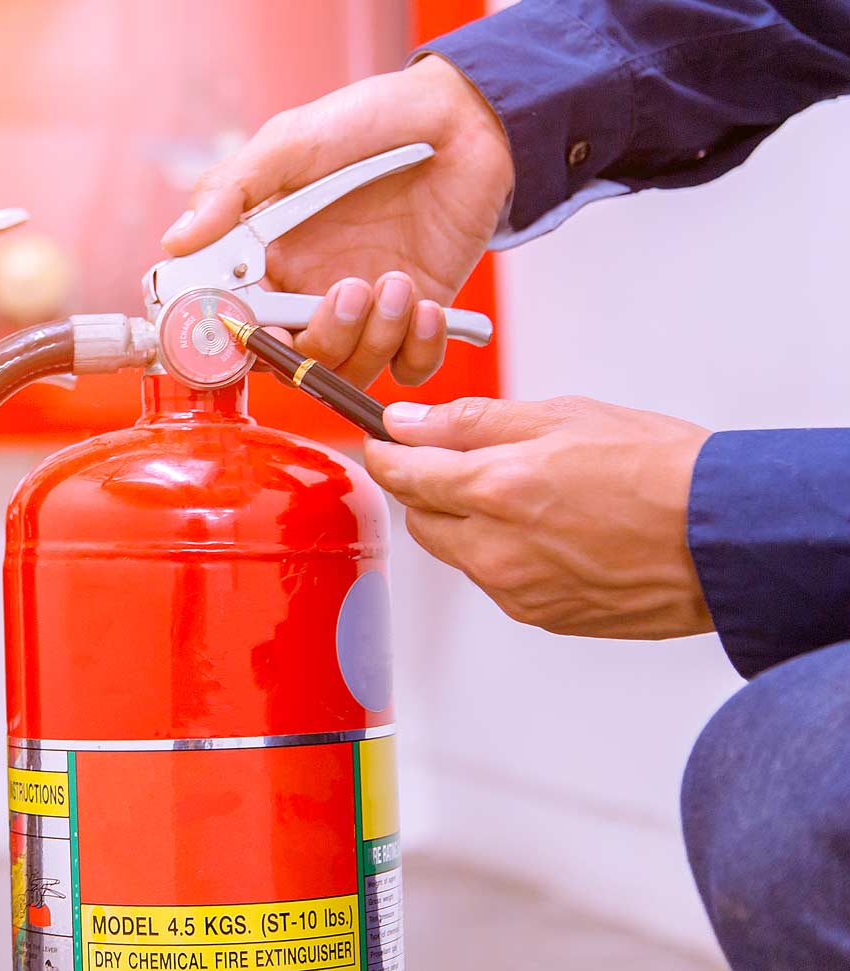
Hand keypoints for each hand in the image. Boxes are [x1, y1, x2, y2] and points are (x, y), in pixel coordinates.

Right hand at [161, 56, 512, 387]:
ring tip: (396, 284)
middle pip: (293, 363)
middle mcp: (308, 293)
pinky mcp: (415, 317)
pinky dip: (418, 350)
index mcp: (266, 261)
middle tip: (345, 293)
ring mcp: (362, 311)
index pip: (234, 324)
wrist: (462, 117)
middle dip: (319, 343)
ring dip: (373, 338)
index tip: (254, 328)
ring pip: (349, 370)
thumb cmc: (371, 121)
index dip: (237, 340)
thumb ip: (231, 191)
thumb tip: (176, 240)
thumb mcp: (290, 143)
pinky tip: (426, 306)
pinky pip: (409, 368)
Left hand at [364, 396, 714, 638]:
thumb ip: (473, 422)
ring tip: (531, 497)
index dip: (387, 453)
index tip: (386, 442)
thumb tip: (409, 422)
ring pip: (459, 553)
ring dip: (469, 524)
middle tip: (466, 463)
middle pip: (422, 519)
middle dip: (430, 490)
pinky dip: (506, 555)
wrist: (727, 537)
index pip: (403, 473)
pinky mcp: (542, 616)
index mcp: (495, 489)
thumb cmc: (661, 470)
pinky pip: (497, 582)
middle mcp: (496, 549)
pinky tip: (554, 532)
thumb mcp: (562, 417)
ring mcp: (517, 590)